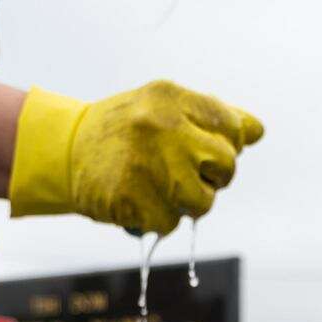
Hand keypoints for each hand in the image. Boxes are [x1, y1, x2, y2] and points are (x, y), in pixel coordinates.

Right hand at [8, 80, 263, 234]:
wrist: (64, 151)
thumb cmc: (123, 130)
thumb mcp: (162, 109)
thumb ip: (211, 116)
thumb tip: (256, 131)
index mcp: (171, 98)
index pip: (233, 127)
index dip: (227, 146)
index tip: (205, 152)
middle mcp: (161, 127)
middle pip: (225, 165)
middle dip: (214, 178)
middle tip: (188, 176)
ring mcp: (147, 165)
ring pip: (203, 201)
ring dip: (189, 204)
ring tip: (164, 191)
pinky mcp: (132, 199)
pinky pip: (171, 223)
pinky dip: (160, 219)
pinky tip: (141, 202)